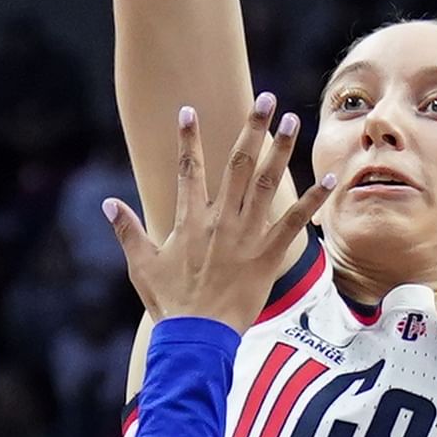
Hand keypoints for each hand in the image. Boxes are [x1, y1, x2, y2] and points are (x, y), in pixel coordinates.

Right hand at [108, 98, 329, 327]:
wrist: (198, 336)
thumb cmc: (170, 302)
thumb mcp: (141, 265)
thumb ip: (127, 230)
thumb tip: (107, 203)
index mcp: (189, 220)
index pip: (189, 168)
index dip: (189, 138)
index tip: (189, 110)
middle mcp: (220, 219)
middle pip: (237, 163)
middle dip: (251, 128)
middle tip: (265, 99)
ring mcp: (246, 235)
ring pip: (266, 183)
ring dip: (280, 150)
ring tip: (293, 121)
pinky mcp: (268, 254)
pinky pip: (295, 222)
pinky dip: (313, 200)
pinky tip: (330, 178)